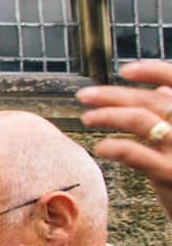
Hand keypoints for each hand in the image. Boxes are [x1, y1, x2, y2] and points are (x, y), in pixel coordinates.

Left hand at [79, 60, 171, 219]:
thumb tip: (163, 90)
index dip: (154, 71)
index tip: (125, 71)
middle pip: (151, 100)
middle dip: (113, 95)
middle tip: (83, 96)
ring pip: (140, 120)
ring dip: (108, 115)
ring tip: (87, 118)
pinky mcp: (171, 173)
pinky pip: (137, 155)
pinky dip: (117, 147)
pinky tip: (101, 148)